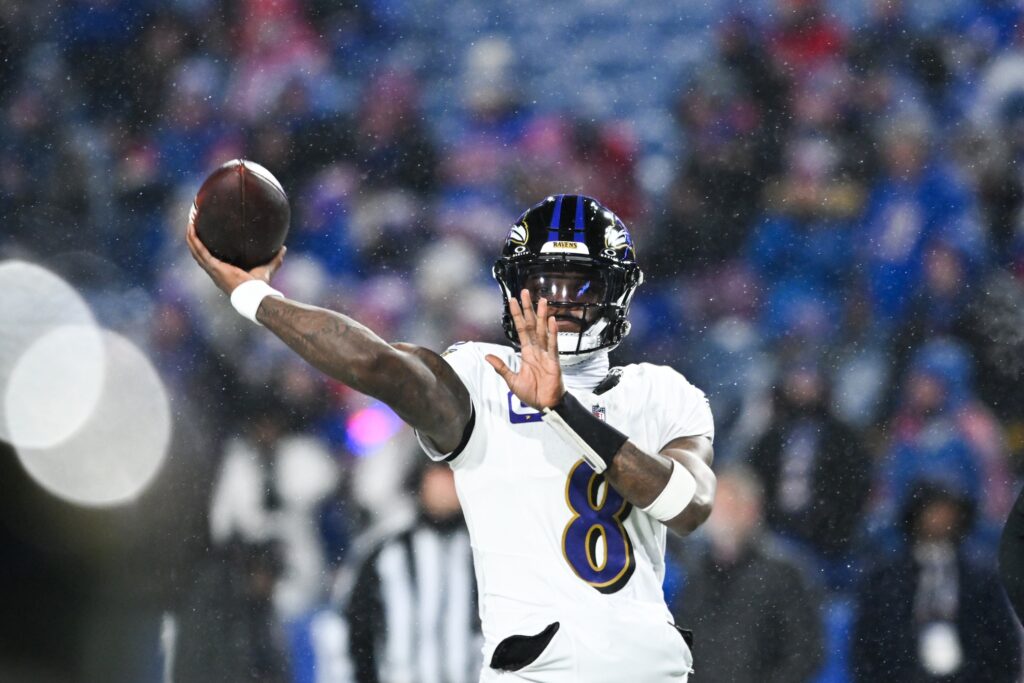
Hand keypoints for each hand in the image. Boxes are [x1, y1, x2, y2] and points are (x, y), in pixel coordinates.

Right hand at [186, 218, 285, 294]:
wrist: (254, 295)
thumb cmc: (259, 286)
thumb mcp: (266, 269)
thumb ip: (275, 260)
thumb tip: (284, 248)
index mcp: (223, 273)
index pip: (210, 260)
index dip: (205, 250)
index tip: (204, 238)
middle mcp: (214, 271)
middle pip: (199, 254)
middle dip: (194, 241)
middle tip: (193, 226)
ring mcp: (212, 269)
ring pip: (196, 251)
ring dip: (191, 237)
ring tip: (189, 223)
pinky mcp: (214, 266)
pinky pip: (200, 250)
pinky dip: (194, 239)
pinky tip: (191, 228)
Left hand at [485, 289, 564, 409]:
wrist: (544, 405)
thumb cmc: (532, 393)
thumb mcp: (511, 380)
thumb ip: (501, 367)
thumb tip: (487, 356)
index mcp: (527, 353)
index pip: (520, 329)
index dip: (516, 315)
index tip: (513, 301)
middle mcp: (536, 350)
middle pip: (531, 325)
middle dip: (528, 309)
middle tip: (525, 292)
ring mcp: (546, 354)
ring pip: (543, 331)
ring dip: (542, 316)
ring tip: (542, 301)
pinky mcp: (554, 361)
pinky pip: (553, 345)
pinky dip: (553, 333)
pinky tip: (551, 321)